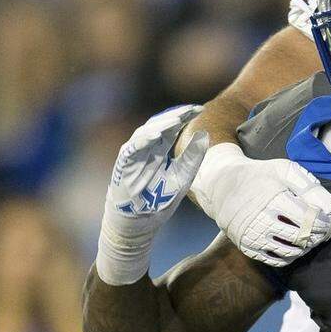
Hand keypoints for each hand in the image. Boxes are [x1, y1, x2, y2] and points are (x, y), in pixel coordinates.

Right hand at [97, 106, 208, 284]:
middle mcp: (146, 148)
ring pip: (145, 133)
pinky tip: (157, 133)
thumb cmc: (159, 199)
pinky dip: (143, 139)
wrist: (140, 222)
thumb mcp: (183, 176)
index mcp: (160, 149)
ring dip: (160, 124)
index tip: (201, 109)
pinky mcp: (123, 165)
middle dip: (175, 115)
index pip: (172, 127)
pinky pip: (131, 148)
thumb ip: (194, 157)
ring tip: (177, 118)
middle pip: (159, 125)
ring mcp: (133, 155)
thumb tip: (207, 134)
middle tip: (191, 109)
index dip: (185, 116)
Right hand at [190, 143, 330, 267]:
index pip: (309, 219)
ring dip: (307, 247)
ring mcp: (252, 236)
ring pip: (291, 251)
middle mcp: (260, 219)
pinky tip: (296, 245)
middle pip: (302, 237)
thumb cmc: (261, 176)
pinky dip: (292, 256)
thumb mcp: (286, 171)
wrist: (222, 185)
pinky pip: (276, 260)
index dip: (326, 222)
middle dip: (318, 235)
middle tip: (324, 230)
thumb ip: (311, 188)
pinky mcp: (247, 247)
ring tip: (311, 236)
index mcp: (273, 198)